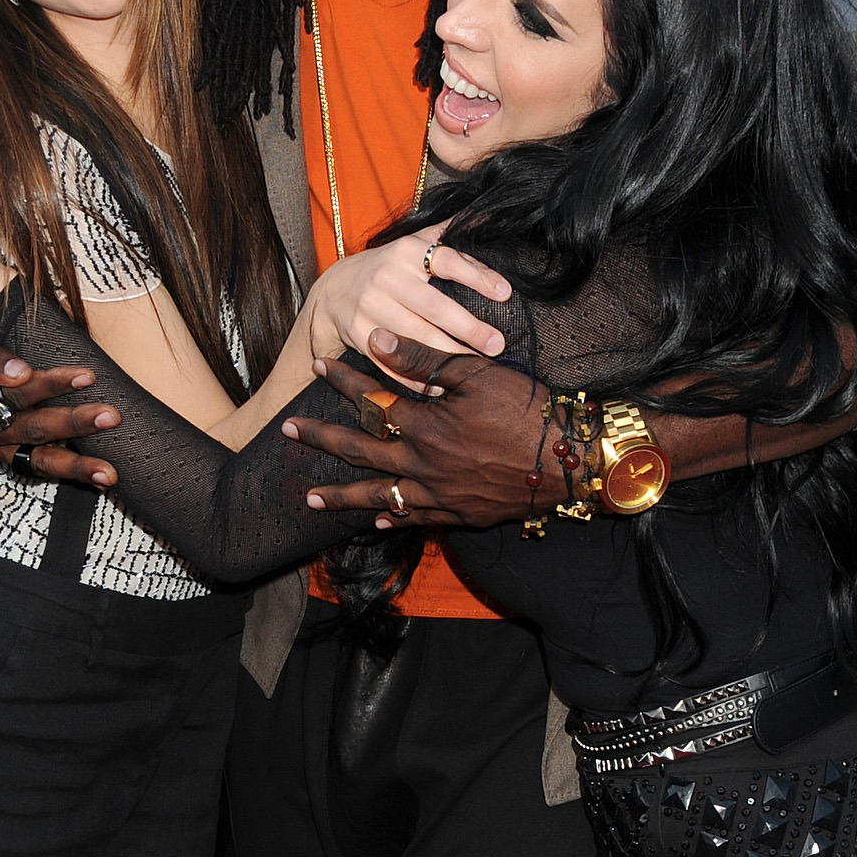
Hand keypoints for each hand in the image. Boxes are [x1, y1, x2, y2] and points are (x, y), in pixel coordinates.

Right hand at [0, 336, 123, 488]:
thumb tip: (23, 373)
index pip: (16, 394)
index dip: (52, 384)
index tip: (88, 375)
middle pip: (32, 429)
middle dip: (75, 424)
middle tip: (111, 417)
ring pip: (37, 461)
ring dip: (76, 467)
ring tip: (109, 475)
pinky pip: (34, 468)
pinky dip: (64, 474)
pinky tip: (94, 481)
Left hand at [283, 334, 546, 526]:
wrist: (569, 462)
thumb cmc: (527, 411)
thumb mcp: (476, 374)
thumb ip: (423, 360)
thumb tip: (378, 337)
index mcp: (424, 425)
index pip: (371, 400)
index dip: (342, 381)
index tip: (318, 367)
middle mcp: (422, 464)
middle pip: (359, 451)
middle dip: (321, 440)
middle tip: (287, 432)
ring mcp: (438, 494)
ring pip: (377, 495)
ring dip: (341, 496)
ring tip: (311, 497)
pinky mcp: (458, 514)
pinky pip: (415, 519)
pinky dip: (392, 518)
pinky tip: (376, 518)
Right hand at [306, 235, 509, 375]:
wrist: (332, 293)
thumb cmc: (385, 268)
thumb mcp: (411, 243)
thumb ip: (447, 233)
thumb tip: (485, 215)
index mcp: (406, 252)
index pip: (448, 261)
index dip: (477, 276)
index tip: (505, 293)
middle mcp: (388, 278)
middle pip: (434, 307)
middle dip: (468, 329)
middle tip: (497, 345)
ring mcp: (371, 308)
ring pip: (415, 337)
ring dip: (447, 356)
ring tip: (475, 367)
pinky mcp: (360, 334)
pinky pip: (392, 361)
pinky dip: (415, 378)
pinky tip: (439, 386)